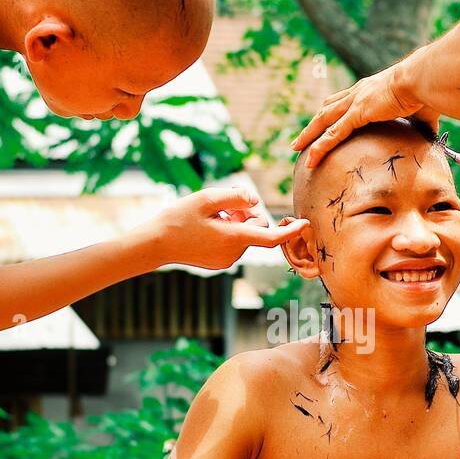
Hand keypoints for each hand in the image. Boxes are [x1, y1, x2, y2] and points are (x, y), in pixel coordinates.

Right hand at [145, 186, 308, 268]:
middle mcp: (234, 253)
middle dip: (247, 214)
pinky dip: (226, 231)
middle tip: (224, 206)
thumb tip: (255, 200)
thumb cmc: (178, 219)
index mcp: (234, 239)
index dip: (290, 230)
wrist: (155, 244)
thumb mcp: (207, 198)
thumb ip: (236, 196)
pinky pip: (233, 242)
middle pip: (256, 228)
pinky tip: (206, 226)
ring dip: (235, 221)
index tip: (305, 224)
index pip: (270, 237)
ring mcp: (226, 260)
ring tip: (210, 216)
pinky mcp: (219, 262)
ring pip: (244, 234)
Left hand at [291, 63, 438, 167]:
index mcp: (370, 89)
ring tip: (296, 148)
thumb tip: (430, 138)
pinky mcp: (357, 113)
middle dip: (313, 125)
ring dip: (309, 135)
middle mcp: (357, 92)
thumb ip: (422, 125)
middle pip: (327, 109)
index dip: (331, 111)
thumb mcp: (421, 110)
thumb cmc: (426, 92)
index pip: (343, 100)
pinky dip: (320, 146)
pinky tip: (311, 158)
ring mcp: (355, 102)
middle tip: (300, 138)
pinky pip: (333, 133)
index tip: (323, 121)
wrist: (422, 79)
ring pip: (324, 121)